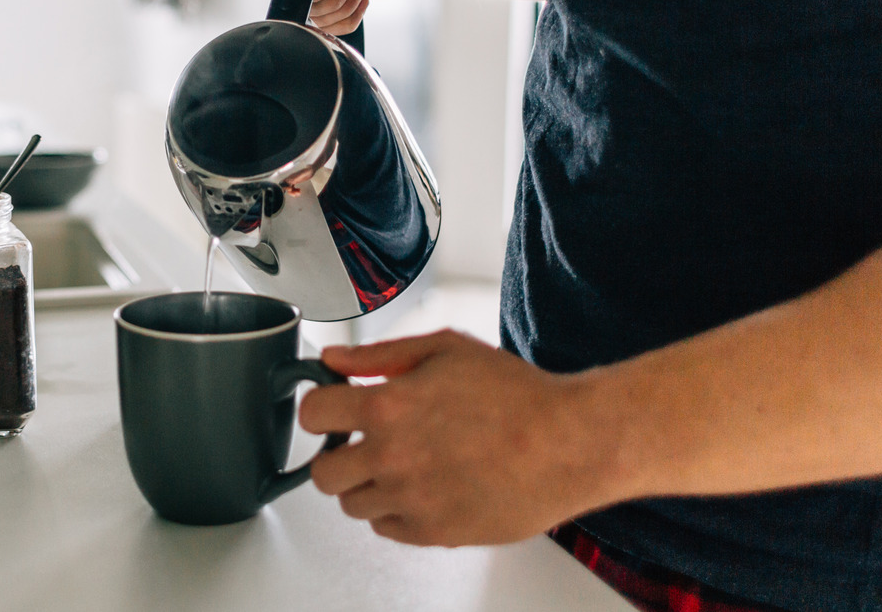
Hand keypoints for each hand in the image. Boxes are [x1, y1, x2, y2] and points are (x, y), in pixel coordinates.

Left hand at [299, 330, 624, 546]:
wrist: (569, 443)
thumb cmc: (517, 395)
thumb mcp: (446, 350)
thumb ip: (380, 355)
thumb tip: (334, 360)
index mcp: (389, 407)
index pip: (311, 415)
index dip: (320, 408)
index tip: (333, 409)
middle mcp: (392, 457)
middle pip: (322, 473)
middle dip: (336, 454)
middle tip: (362, 443)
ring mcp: (412, 500)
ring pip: (353, 505)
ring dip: (367, 485)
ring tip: (403, 464)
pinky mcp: (435, 532)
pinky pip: (387, 529)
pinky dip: (396, 511)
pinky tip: (423, 487)